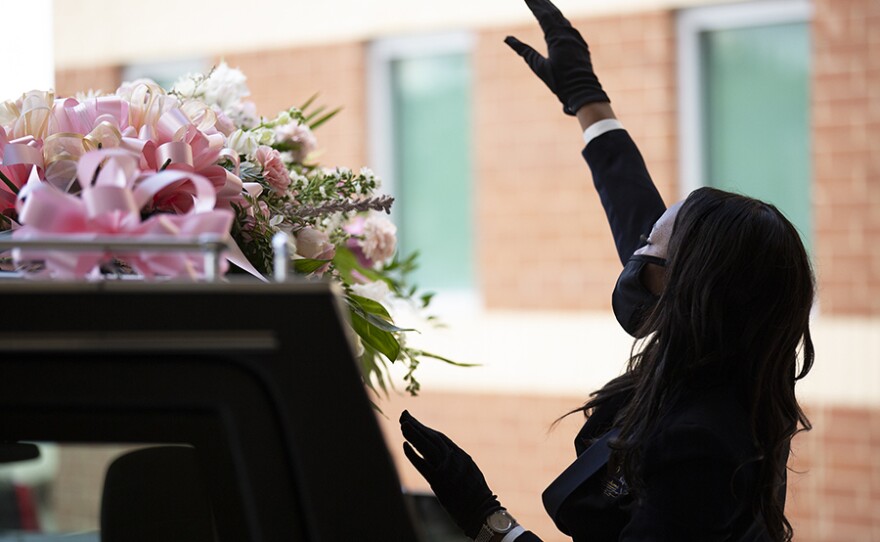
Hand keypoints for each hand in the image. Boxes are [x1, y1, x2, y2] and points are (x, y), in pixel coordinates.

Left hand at [399, 410, 501, 537]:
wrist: (482, 511)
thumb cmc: (476, 496)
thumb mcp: (470, 473)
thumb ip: (457, 463)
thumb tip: (442, 456)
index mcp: (462, 456)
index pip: (440, 438)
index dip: (425, 428)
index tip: (413, 421)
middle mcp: (454, 459)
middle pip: (432, 438)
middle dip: (417, 426)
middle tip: (404, 416)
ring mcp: (447, 470)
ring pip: (427, 447)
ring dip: (414, 435)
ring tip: (402, 425)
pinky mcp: (439, 482)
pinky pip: (423, 466)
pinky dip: (413, 455)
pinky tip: (404, 445)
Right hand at [505, 0, 608, 114]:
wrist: (583, 91)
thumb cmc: (560, 82)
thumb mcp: (539, 67)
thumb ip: (524, 51)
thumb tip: (507, 39)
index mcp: (556, 38)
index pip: (543, 15)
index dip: (534, 4)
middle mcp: (567, 33)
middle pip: (553, 12)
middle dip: (541, 2)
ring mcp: (575, 37)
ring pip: (562, 18)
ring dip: (551, 9)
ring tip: (543, 2)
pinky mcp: (580, 43)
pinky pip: (568, 26)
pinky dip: (560, 19)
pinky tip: (558, 19)